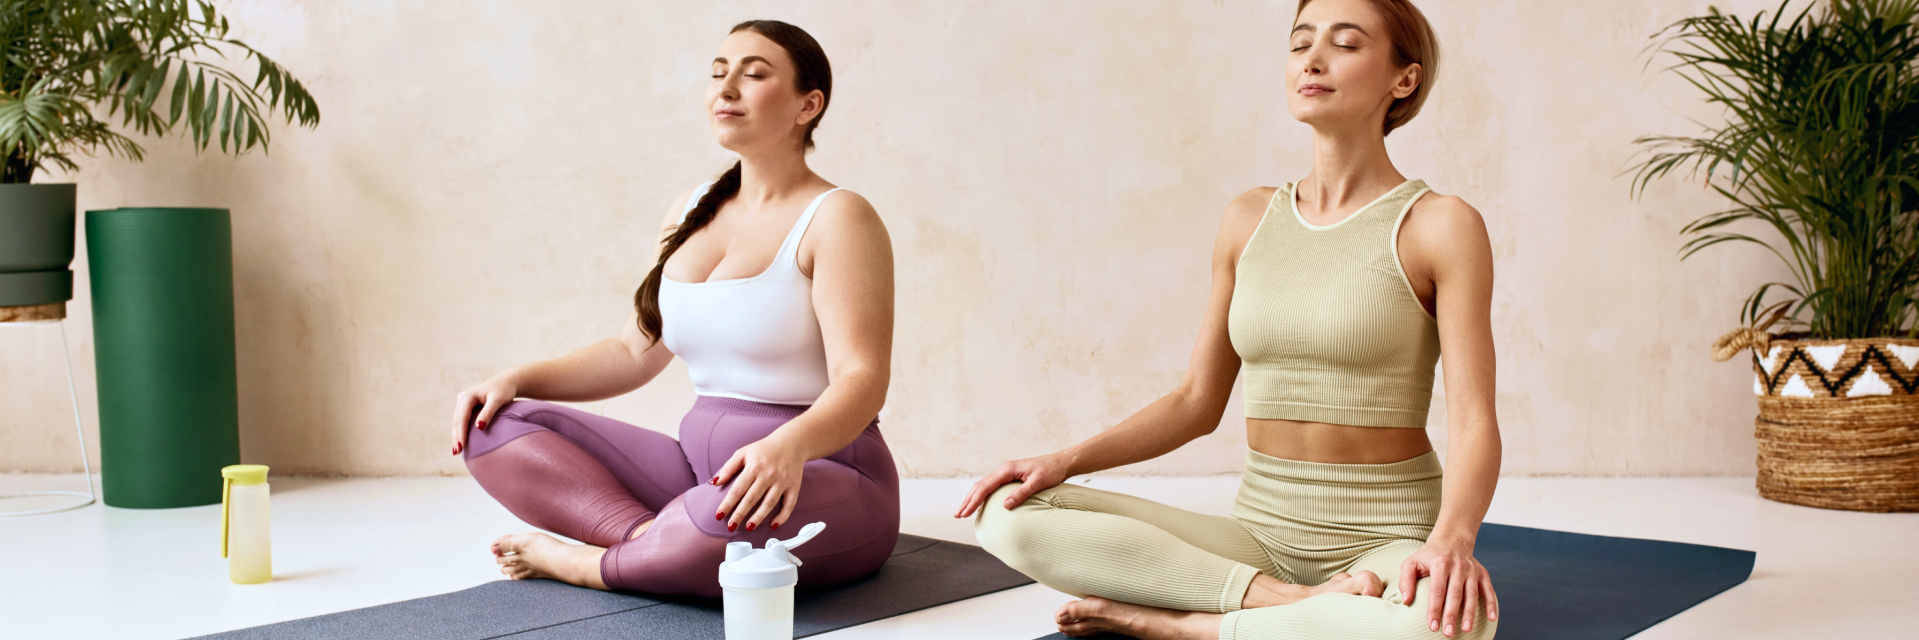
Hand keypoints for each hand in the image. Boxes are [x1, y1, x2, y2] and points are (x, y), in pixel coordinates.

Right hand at [450, 374, 517, 455]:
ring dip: (457, 435)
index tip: (461, 445)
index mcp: (468, 396)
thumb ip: (488, 413)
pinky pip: (462, 421)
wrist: (508, 382)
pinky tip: (462, 442)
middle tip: (456, 452)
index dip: (461, 432)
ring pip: (457, 421)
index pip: (462, 417)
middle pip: (457, 420)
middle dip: (456, 436)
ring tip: (456, 451)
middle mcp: (462, 398)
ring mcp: (463, 403)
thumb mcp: (497, 400)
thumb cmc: (504, 390)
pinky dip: (461, 431)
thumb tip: (479, 427)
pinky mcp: (467, 407)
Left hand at [712, 436, 806, 532]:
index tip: (719, 515)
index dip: (727, 504)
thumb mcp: (743, 452)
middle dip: (740, 514)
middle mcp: (768, 475)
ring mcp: (782, 482)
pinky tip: (773, 525)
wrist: (792, 443)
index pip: (737, 489)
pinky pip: (789, 504)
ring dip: (758, 517)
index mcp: (754, 466)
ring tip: (748, 527)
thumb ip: (728, 468)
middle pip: (752, 499)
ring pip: (769, 503)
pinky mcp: (794, 487)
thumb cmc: (764, 449)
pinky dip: (782, 516)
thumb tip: (714, 483)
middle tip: (731, 527)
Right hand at [954, 453, 1072, 517]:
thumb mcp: (1038, 483)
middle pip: (980, 486)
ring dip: (972, 498)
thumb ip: (1021, 493)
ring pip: (984, 486)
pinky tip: (979, 505)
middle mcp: (1004, 470)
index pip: (985, 486)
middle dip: (968, 501)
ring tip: (963, 512)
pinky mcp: (1010, 477)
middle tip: (957, 515)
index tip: (965, 513)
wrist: (1060, 463)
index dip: (974, 501)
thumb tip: (1005, 506)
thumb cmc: (1051, 471)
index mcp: (1007, 470)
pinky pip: (991, 487)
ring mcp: (1006, 473)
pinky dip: (982, 496)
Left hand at [1398, 535, 1497, 637]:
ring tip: (1466, 630)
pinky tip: (1491, 618)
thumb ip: (1405, 581)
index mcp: (1440, 564)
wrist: (1452, 539)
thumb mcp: (1412, 562)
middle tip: (1448, 633)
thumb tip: (1406, 601)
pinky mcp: (1482, 573)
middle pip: (1455, 594)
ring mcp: (1472, 569)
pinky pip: (1488, 589)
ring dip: (1470, 613)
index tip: (1432, 626)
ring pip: (1472, 594)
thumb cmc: (1429, 556)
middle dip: (1452, 615)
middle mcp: (1458, 566)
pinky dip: (1491, 603)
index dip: (1435, 609)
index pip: (1437, 590)